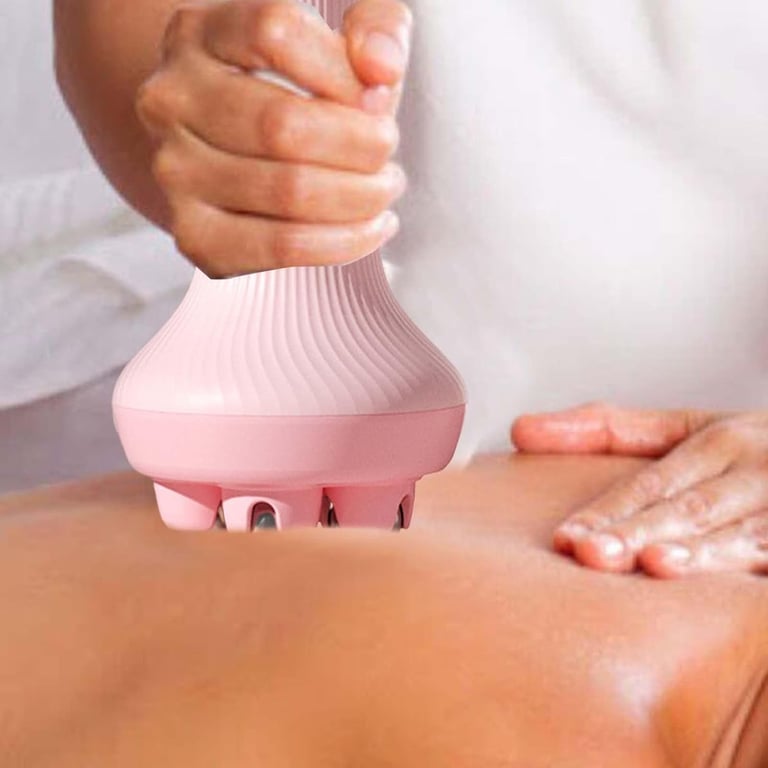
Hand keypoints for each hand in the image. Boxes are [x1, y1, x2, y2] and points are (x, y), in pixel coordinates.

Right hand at [136, 0, 411, 276]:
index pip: (276, 33)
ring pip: (288, 192)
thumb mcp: (337, 38)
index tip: (379, 95)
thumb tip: (381, 68)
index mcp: (199, 32)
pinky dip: (343, 242)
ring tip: (383, 188)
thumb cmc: (295, 90)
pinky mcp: (195, 235)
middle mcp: (171, 100)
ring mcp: (175, 173)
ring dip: (360, 197)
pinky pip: (283, 247)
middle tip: (387, 151)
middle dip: (362, 146)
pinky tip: (370, 228)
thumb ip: (377, 26)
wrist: (230, 148)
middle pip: (283, 126)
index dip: (344, 71)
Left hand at [511, 403, 767, 577]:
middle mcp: (752, 470)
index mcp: (717, 441)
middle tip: (591, 553)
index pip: (651, 482)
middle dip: (639, 532)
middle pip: (687, 507)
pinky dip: (748, 574)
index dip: (609, 509)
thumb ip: (607, 430)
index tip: (566, 536)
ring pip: (737, 534)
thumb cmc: (745, 450)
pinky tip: (724, 592)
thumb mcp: (685, 428)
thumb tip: (519, 430)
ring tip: (653, 565)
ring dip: (696, 552)